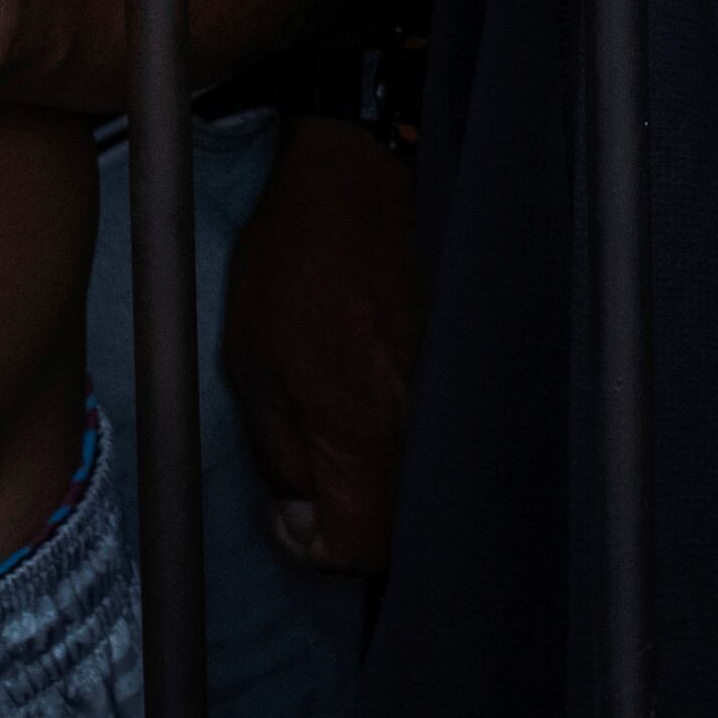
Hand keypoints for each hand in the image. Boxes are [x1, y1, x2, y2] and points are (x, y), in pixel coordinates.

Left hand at [223, 114, 422, 575]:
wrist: (366, 167)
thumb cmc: (296, 257)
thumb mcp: (252, 362)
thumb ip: (280, 452)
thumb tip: (300, 507)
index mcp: (363, 430)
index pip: (361, 550)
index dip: (317, 547)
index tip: (290, 513)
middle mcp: (422, 424)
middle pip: (404, 525)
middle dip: (356, 521)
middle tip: (315, 482)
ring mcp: (451, 392)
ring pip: (425, 479)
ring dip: (385, 480)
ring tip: (343, 434)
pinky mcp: (464, 361)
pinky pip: (442, 429)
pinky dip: (410, 435)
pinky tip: (376, 397)